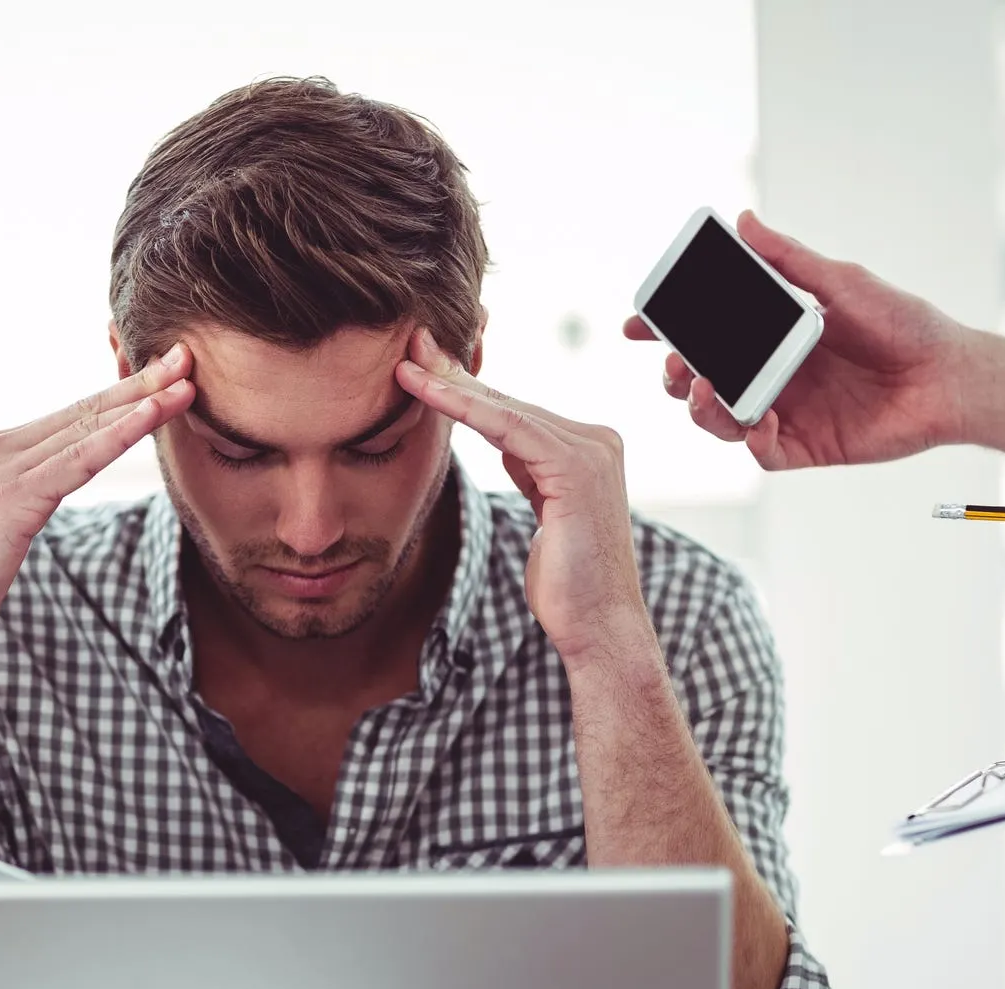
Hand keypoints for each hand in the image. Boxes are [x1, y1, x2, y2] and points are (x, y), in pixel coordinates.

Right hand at [0, 345, 194, 674]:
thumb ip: (20, 501)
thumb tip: (44, 499)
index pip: (70, 417)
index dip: (119, 395)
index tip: (161, 376)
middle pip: (84, 411)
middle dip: (139, 383)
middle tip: (185, 357)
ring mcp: (3, 470)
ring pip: (87, 428)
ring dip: (142, 402)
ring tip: (185, 380)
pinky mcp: (14, 500)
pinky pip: (79, 461)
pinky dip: (119, 436)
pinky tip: (151, 417)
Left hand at [397, 327, 645, 665]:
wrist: (598, 627)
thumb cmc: (566, 583)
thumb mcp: (545, 512)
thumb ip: (533, 472)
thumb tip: (509, 445)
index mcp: (589, 448)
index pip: (516, 412)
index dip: (467, 389)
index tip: (425, 367)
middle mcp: (596, 440)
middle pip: (509, 402)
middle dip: (455, 374)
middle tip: (410, 344)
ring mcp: (591, 450)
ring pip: (505, 409)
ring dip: (451, 385)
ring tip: (407, 364)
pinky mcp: (576, 467)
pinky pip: (508, 428)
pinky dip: (465, 408)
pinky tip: (430, 392)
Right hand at [622, 210, 976, 470]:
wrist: (949, 375)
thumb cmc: (903, 323)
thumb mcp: (841, 282)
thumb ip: (788, 259)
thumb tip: (744, 221)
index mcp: (771, 336)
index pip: (706, 334)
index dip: (665, 332)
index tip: (639, 324)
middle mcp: (771, 375)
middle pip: (700, 380)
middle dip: (674, 374)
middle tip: (672, 364)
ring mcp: (784, 412)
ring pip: (719, 419)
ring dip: (701, 407)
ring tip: (702, 389)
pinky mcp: (804, 446)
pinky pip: (761, 451)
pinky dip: (751, 437)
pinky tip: (759, 420)